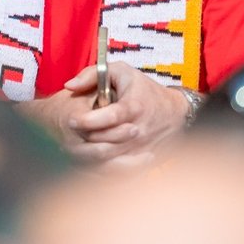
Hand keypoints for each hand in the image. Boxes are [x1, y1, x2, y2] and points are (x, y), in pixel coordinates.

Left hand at [58, 61, 189, 167]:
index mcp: (134, 107)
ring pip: (111, 160)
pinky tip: (93, 159)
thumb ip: (92, 75)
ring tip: (80, 145)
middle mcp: (139, 130)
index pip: (110, 117)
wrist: (175, 113)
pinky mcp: (142, 161)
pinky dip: (104, 168)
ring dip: (92, 155)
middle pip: (107, 142)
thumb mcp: (120, 72)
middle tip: (73, 134)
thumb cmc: (144, 90)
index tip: (73, 120)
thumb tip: (69, 86)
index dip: (88, 120)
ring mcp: (141, 149)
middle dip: (86, 139)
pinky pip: (120, 171)